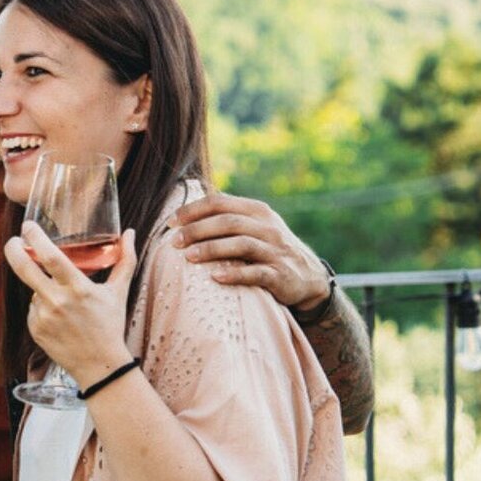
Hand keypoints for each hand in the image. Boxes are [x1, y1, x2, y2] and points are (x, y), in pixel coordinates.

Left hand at [3, 224, 136, 386]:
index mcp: (78, 289)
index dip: (36, 238)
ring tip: (64, 303)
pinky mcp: (35, 330)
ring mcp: (43, 317)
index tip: (28, 226)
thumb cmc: (110, 325)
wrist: (99, 365)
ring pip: (33, 290)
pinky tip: (59, 317)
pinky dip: (42, 306)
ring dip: (42, 288)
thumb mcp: (119, 292)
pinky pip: (33, 308)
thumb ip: (125, 260)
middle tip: (14, 240)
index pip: (51, 257)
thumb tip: (130, 233)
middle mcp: (58, 301)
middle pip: (25, 269)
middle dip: (14, 249)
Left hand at [168, 191, 329, 308]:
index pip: (220, 203)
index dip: (193, 210)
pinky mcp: (280, 275)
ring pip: (241, 244)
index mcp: (258, 211)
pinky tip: (215, 278)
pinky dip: (234, 274)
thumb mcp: (256, 227)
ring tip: (188, 257)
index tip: (171, 222)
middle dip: (197, 230)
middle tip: (175, 242)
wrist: (309, 277)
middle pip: (227, 222)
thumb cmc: (271, 249)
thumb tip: (190, 208)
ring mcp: (275, 251)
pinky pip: (255, 273)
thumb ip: (230, 216)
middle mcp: (268, 227)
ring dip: (211, 249)